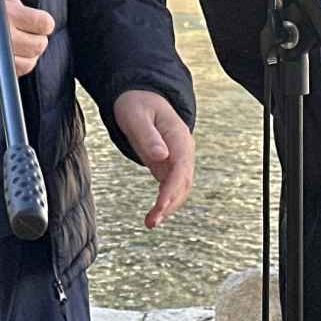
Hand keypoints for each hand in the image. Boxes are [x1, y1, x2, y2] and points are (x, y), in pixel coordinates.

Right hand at [0, 0, 53, 88]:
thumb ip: (12, 4)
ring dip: (25, 57)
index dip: (42, 24)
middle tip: (25, 37)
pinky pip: (9, 79)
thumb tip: (29, 15)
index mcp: (7, 15)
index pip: (44, 24)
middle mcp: (4, 39)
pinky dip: (8, 71)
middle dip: (35, 40)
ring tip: (13, 50)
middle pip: (39, 46)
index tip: (36, 24)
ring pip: (28, 65)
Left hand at [114, 90, 194, 229]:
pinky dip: (165, 202)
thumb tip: (161, 156)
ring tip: (150, 223)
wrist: (140, 97)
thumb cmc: (136, 104)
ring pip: (180, 188)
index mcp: (179, 136)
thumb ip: (148, 136)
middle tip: (151, 222)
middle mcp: (183, 150)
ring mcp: (179, 158)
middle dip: (170, 204)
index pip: (180, 168)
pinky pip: (172, 186)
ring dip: (169, 207)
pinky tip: (155, 215)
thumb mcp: (136, 116)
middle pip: (184, 182)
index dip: (172, 189)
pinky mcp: (170, 165)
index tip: (161, 207)